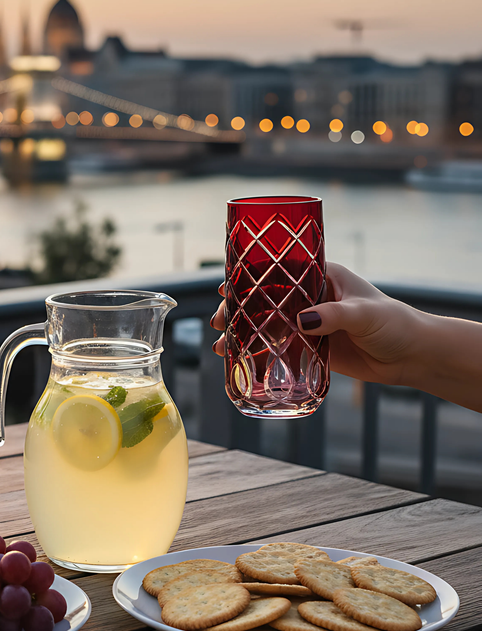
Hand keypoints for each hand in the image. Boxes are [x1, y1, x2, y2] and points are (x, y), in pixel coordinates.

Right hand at [210, 262, 422, 385]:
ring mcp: (308, 322)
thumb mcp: (364, 314)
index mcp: (320, 276)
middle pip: (263, 299)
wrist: (412, 357)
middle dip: (236, 309)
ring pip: (265, 324)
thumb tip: (302, 320)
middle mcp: (309, 296)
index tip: (224, 287)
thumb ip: (334, 315)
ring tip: (222, 347)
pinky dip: (257, 353)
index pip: (276, 270)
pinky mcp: (310, 346)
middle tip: (219, 322)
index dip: (247, 277)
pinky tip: (239, 360)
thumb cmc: (395, 324)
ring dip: (242, 333)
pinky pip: (277, 347)